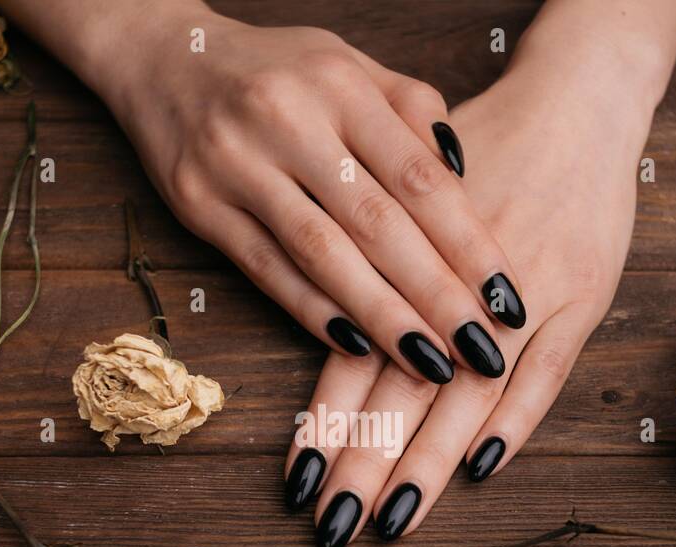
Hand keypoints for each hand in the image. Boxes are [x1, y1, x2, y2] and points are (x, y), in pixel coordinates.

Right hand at [85, 1, 525, 382]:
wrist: (166, 54)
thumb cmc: (278, 68)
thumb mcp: (350, 65)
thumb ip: (411, 112)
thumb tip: (468, 179)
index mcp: (341, 85)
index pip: (420, 178)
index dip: (469, 244)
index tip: (509, 298)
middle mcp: (289, 120)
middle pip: (378, 223)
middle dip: (436, 295)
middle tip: (481, 350)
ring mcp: (237, 163)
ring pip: (322, 254)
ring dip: (382, 316)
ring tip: (430, 363)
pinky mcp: (198, 203)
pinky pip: (265, 268)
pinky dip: (312, 310)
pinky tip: (357, 347)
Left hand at [283, 32, 668, 546]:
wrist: (574, 104)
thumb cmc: (479, 158)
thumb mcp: (408, 203)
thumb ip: (376, 274)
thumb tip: (336, 345)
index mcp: (403, 265)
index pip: (352, 362)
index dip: (326, 427)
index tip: (300, 487)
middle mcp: (454, 287)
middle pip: (401, 392)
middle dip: (364, 466)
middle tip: (334, 530)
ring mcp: (524, 297)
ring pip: (466, 395)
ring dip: (428, 462)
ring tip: (395, 518)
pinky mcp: (581, 299)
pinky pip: (546, 374)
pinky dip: (515, 421)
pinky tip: (482, 470)